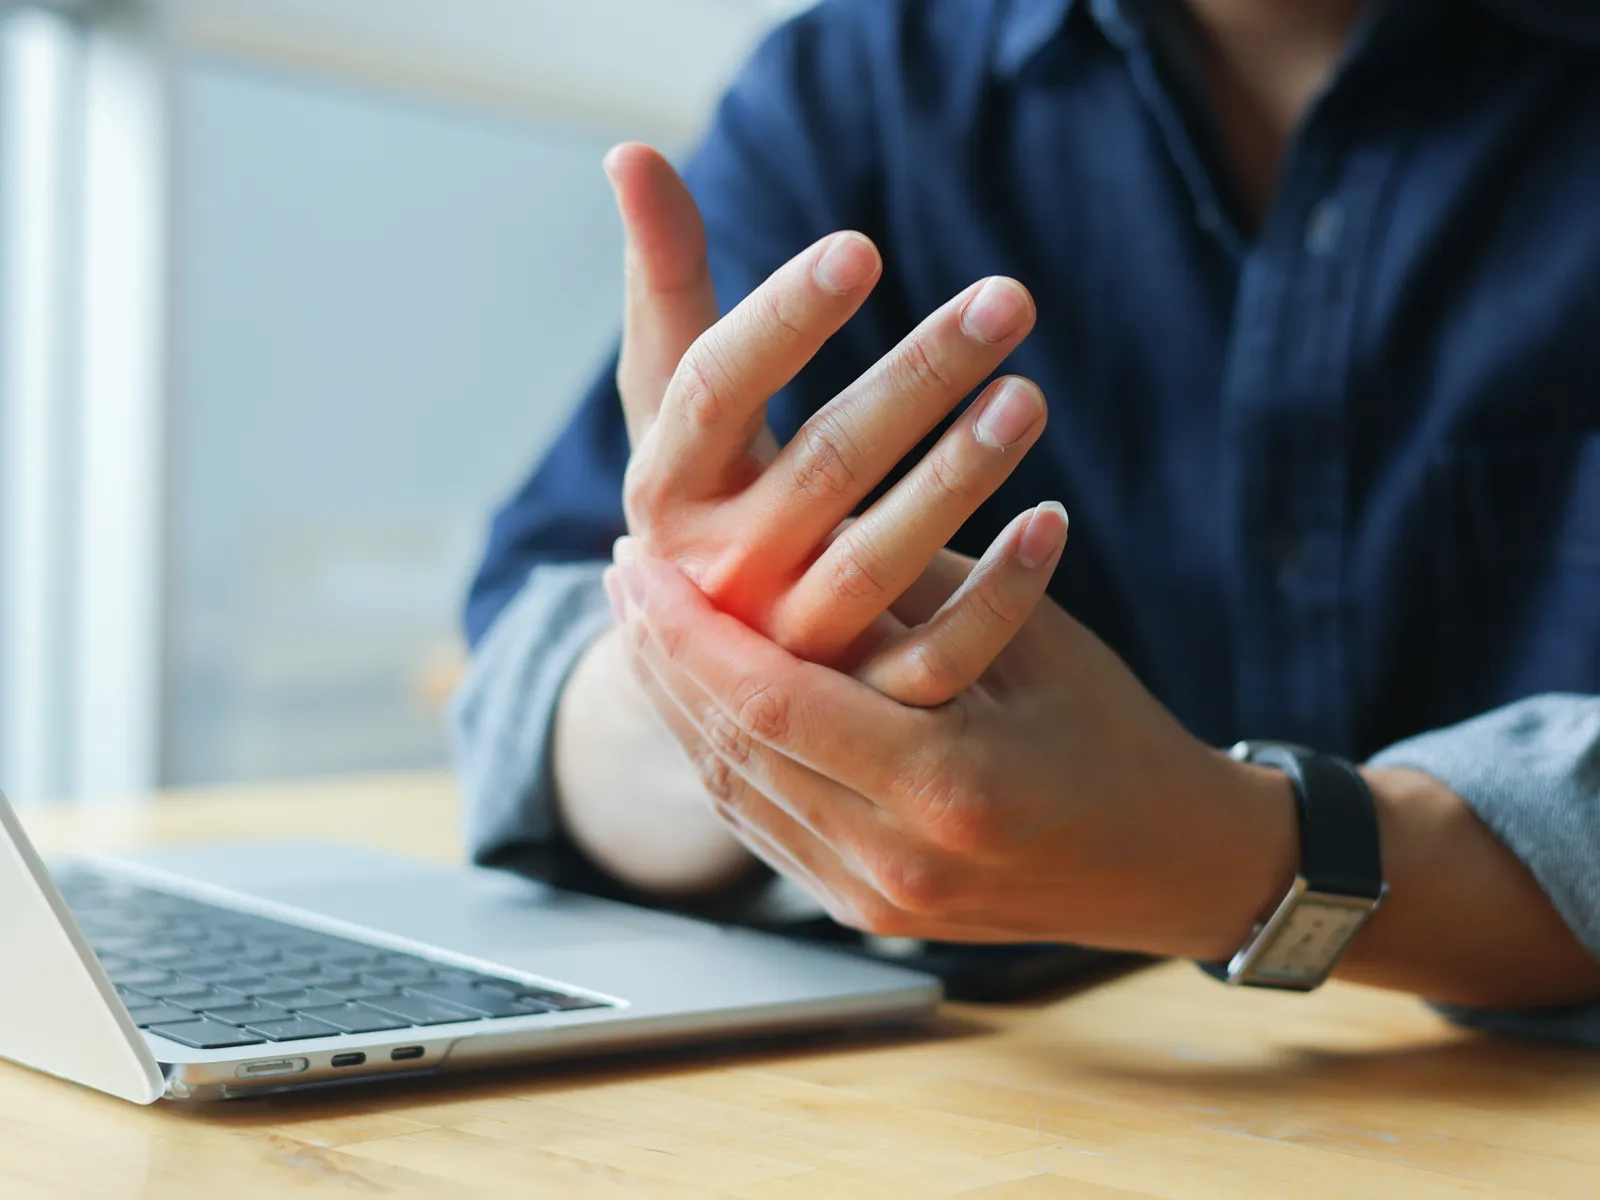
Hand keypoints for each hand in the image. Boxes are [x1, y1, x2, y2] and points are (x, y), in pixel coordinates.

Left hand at [605, 552, 1298, 957]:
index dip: (691, 630)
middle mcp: (896, 860)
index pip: (771, 702)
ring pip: (731, 791)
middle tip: (620, 574)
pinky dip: (717, 753)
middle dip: (663, 655)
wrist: (1165, 863)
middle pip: (732, 748)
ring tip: (642, 623)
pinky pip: (760, 824)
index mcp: (946, 786)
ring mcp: (874, 899)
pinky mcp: (864, 912)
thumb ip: (907, 598)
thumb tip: (790, 533)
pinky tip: (694, 695)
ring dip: (676, 703)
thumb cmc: (1112, 731)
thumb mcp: (1026, 637)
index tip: (639, 561)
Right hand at [606, 142, 1049, 665]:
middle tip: (1008, 297)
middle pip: (821, 465)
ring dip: (959, 475)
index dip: (782, 320)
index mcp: (666, 491)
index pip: (710, 393)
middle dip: (916, 375)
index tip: (861, 249)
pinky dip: (1001, 592)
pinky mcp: (860, 708)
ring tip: (1030, 396)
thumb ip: (667, 287)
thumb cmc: (709, 500)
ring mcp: (791, 649)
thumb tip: (633, 151)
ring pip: (881, 562)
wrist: (712, 676)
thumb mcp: (676, 412)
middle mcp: (719, 576)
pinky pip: (940, 655)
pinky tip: (1055, 521)